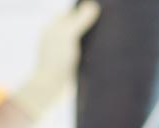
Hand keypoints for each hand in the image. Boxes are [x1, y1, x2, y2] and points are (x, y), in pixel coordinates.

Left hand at [11, 0, 100, 120]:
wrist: (51, 88)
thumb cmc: (56, 60)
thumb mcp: (68, 35)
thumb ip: (80, 20)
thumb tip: (93, 5)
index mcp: (53, 27)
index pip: (71, 13)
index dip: (84, 11)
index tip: (99, 11)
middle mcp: (57, 38)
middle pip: (77, 27)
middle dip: (89, 26)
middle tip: (106, 24)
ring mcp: (64, 53)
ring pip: (81, 42)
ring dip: (92, 41)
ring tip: (106, 39)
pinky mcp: (71, 66)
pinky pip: (83, 56)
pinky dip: (91, 54)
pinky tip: (101, 55)